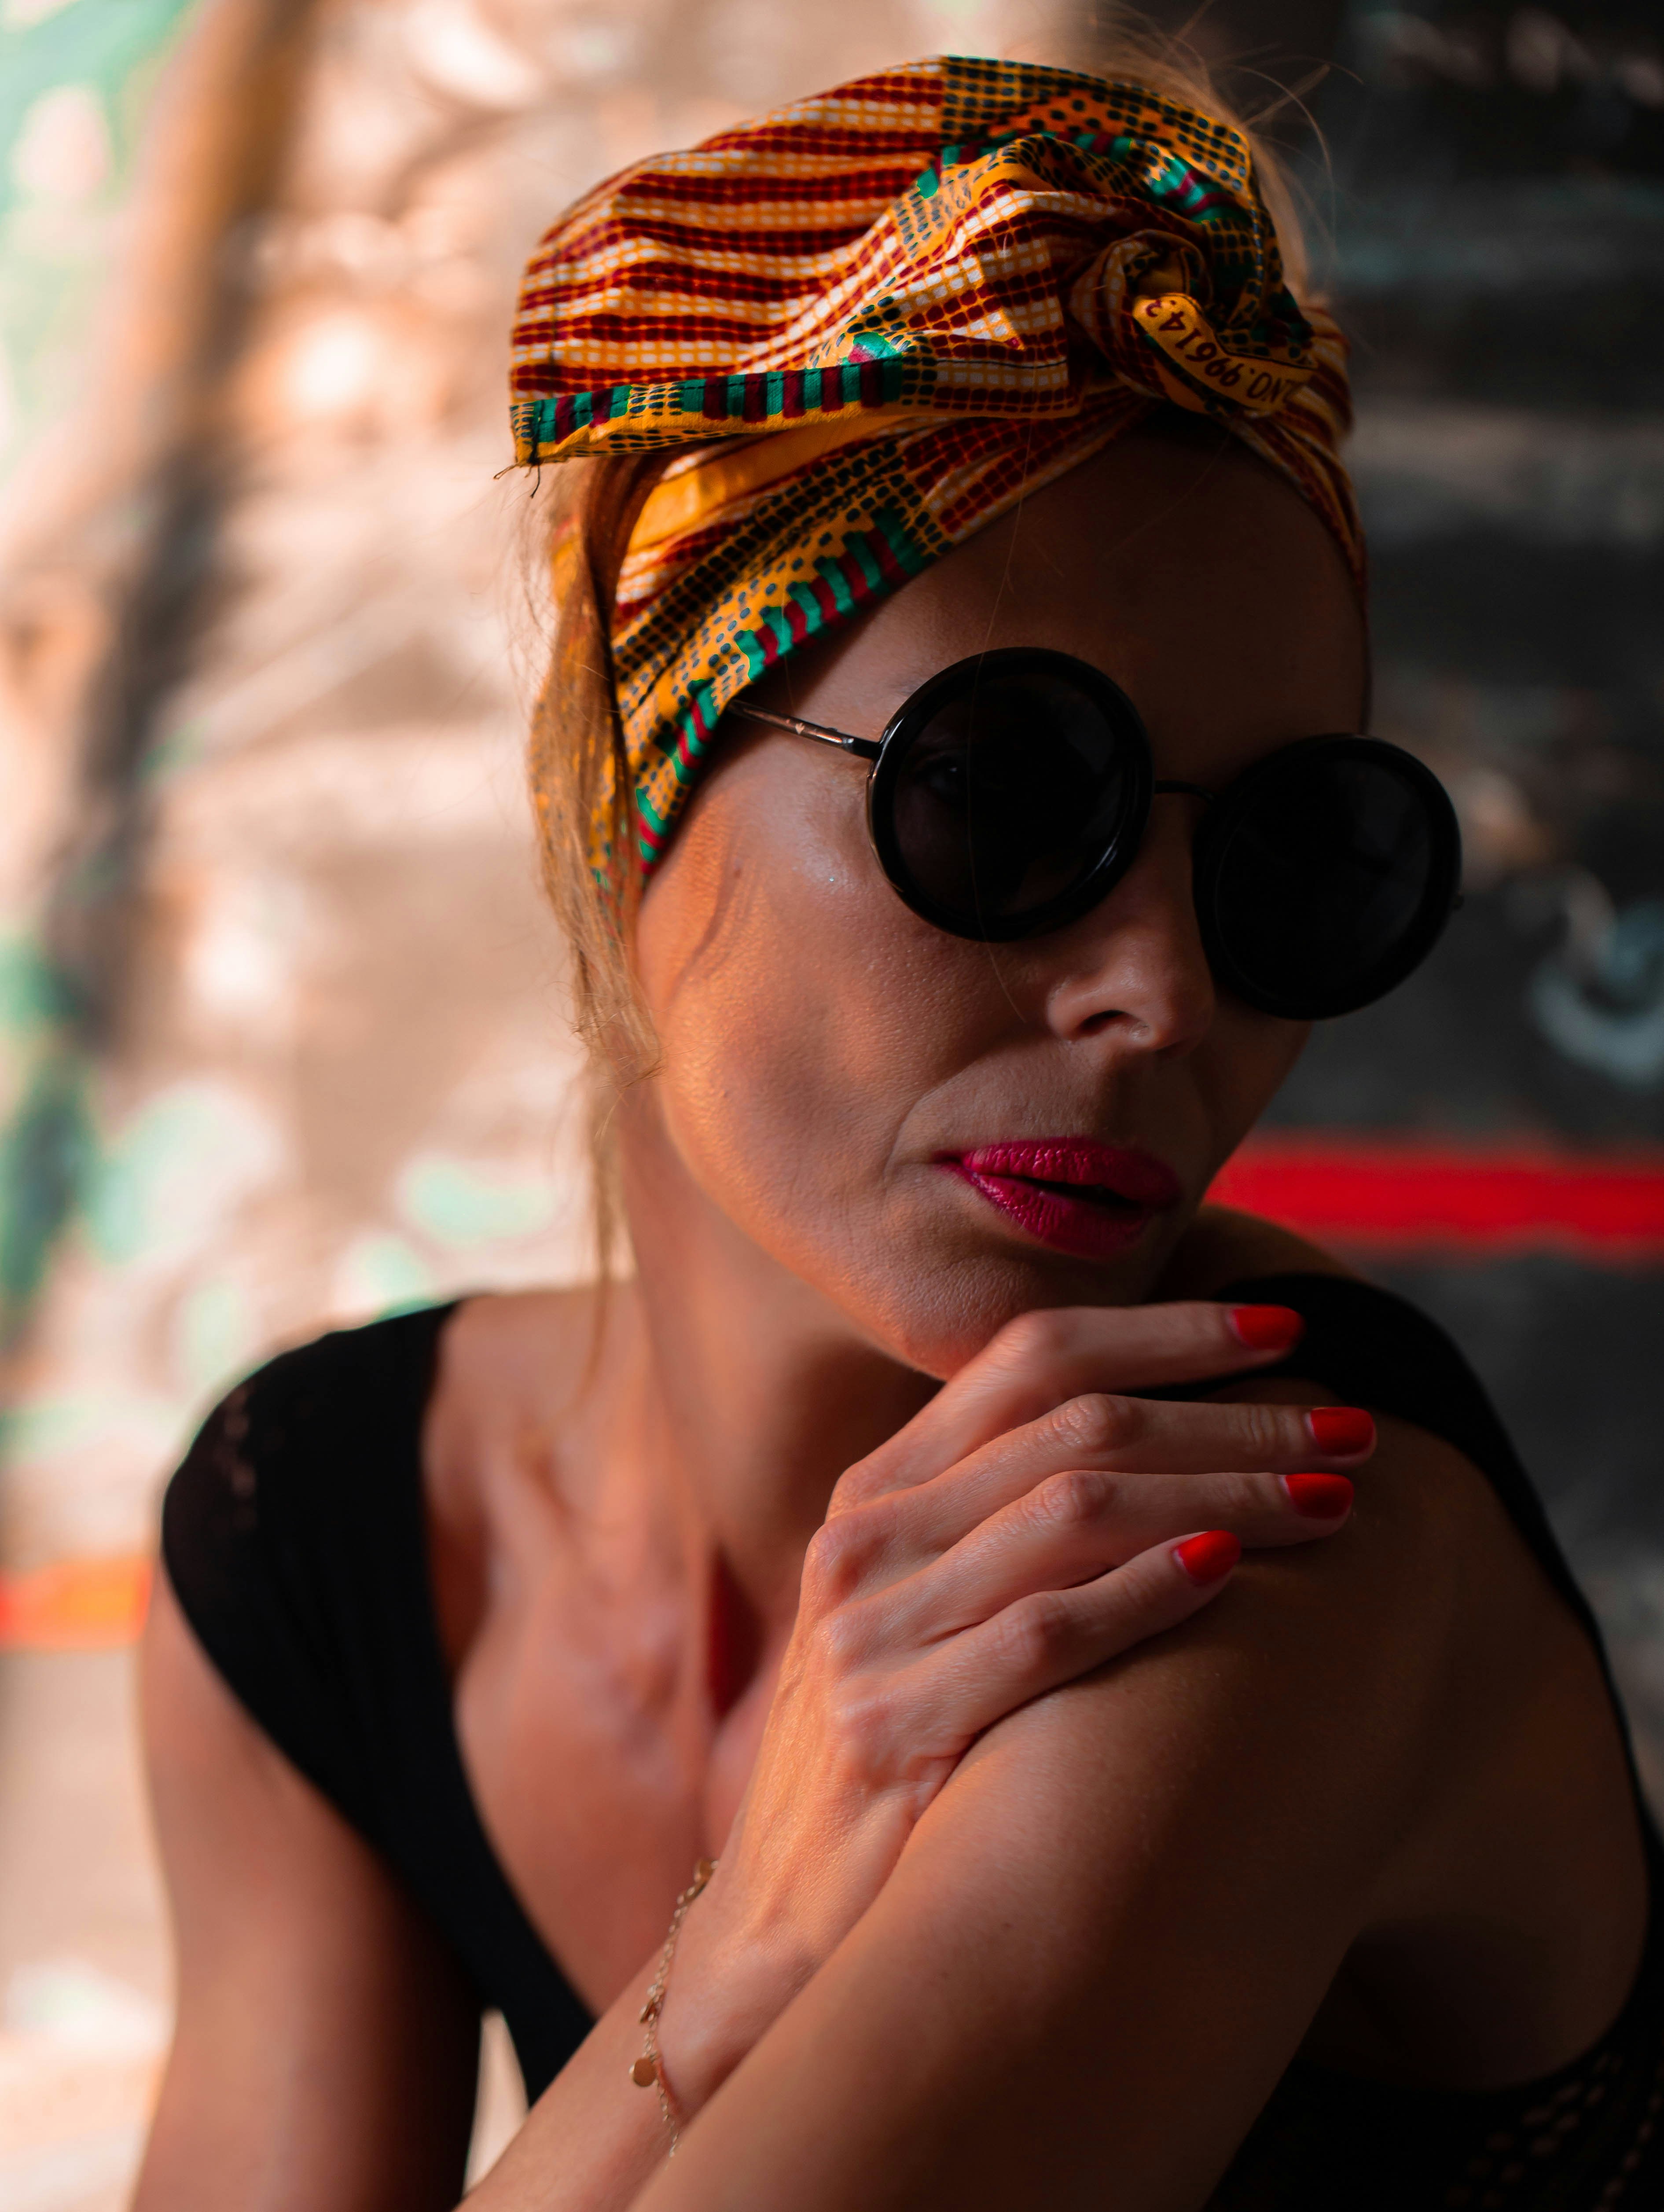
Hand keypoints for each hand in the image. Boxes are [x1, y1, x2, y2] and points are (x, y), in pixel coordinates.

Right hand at [660, 1300, 1371, 2107]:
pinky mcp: (895, 1727)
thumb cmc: (899, 1748)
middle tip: (1351, 1422)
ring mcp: (872, 1630)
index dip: (1164, 1332)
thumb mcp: (925, 1604)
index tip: (1281, 1326)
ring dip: (1222, 1489)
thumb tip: (1158, 1433)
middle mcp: (868, 1539)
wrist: (784, 1917)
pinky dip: (1146, 1589)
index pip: (1028, 1357)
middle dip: (1227, 1413)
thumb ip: (1004, 1517)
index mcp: (878, 1491)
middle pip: (1073, 1425)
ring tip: (1332, 1496)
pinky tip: (1231, 1566)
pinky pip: (1047, 1632)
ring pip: (1075, 1509)